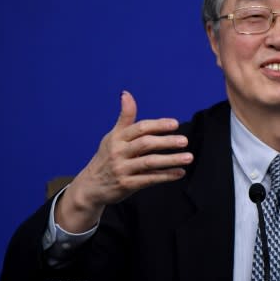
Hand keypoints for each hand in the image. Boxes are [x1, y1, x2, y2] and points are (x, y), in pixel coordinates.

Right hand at [56, 91, 192, 231]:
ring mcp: (122, 169)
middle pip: (145, 144)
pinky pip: (149, 179)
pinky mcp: (126, 185)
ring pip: (149, 162)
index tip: (175, 124)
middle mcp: (118, 152)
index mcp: (117, 138)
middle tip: (184, 141)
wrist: (90, 187)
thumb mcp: (113, 136)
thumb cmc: (107, 158)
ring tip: (188, 157)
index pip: (140, 128)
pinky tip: (179, 172)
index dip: (158, 125)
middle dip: (166, 141)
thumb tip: (126, 93)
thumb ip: (125, 117)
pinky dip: (166, 176)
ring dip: (171, 159)